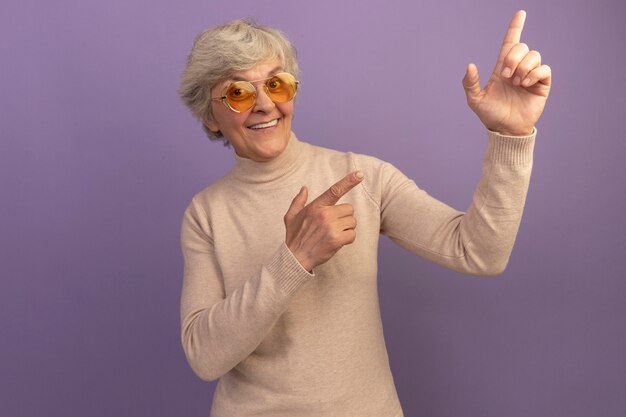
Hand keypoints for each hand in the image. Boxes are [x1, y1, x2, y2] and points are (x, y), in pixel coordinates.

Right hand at [284, 171, 363, 271]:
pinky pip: (352, 234)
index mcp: (316, 206)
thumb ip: (298, 201)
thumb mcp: (290, 217)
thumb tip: (304, 188)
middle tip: (333, 226)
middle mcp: (324, 214)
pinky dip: (348, 239)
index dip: (349, 181)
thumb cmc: (294, 237)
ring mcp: (330, 227)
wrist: (296, 258)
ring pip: (352, 222)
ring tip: (333, 235)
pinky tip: (337, 242)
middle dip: (344, 217)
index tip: (360, 174)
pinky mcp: (336, 240)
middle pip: (349, 209)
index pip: (335, 190)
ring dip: (346, 228)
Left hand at [462, 10, 551, 135]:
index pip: (510, 42)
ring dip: (523, 67)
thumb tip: (470, 65)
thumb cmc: (490, 115)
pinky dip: (534, 73)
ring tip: (517, 83)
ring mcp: (531, 76)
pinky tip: (526, 83)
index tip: (520, 13)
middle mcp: (518, 68)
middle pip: (522, 47)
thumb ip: (470, 83)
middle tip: (506, 76)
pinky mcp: (542, 84)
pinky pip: (544, 68)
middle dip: (513, 58)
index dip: (515, 27)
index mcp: (503, 68)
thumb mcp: (475, 100)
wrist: (505, 130)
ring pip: (534, 55)